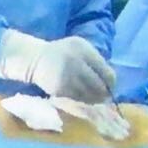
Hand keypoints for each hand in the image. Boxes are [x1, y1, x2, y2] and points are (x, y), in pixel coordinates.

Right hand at [0, 30, 115, 103]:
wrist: (36, 59)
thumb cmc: (62, 53)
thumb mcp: (80, 48)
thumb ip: (95, 60)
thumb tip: (111, 81)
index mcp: (83, 50)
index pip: (105, 72)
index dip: (111, 82)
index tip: (111, 86)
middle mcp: (75, 62)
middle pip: (98, 86)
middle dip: (104, 93)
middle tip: (105, 96)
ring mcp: (66, 76)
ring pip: (88, 95)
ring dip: (94, 99)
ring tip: (95, 98)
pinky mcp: (59, 88)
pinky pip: (77, 98)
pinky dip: (82, 100)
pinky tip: (82, 97)